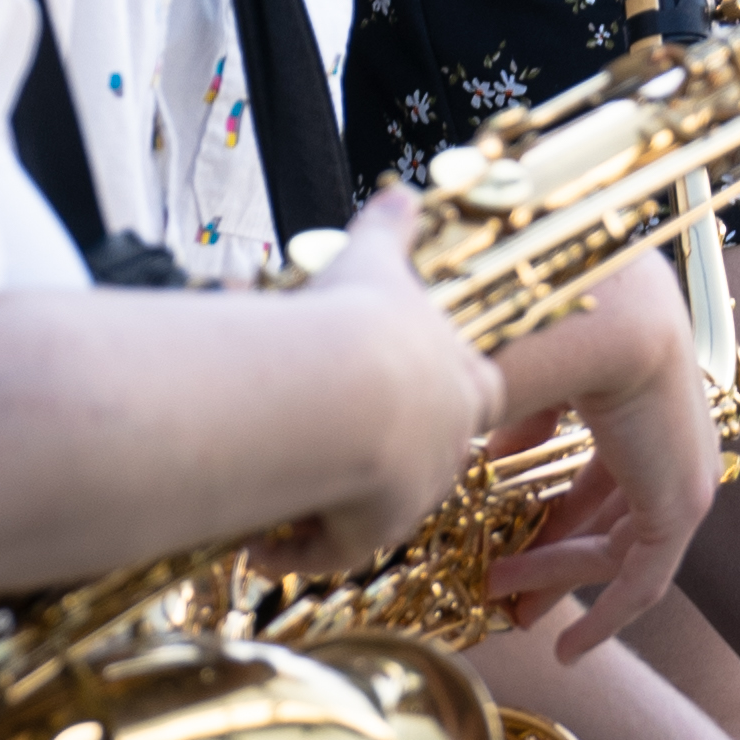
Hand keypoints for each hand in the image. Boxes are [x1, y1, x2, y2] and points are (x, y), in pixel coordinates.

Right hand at [285, 184, 499, 566]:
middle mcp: (448, 440)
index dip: (443, 392)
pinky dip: (298, 546)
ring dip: (331, 501)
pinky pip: (334, 549)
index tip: (402, 393)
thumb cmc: (359, 316)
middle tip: (338, 448)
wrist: (340, 385)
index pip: (476, 390)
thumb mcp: (374, 260)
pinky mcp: (375, 531)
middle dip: (386, 459)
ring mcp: (414, 491)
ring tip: (281, 490)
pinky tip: (262, 538)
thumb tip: (399, 191)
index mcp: (462, 376)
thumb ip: (390, 230)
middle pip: (428, 458)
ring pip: (375, 507)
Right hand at [485, 251, 721, 650]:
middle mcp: (672, 435)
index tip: (507, 541)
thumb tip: (492, 460)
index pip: (600, 470)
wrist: (605, 312)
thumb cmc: (560, 319)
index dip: (552, 510)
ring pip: (616, 547)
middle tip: (506, 592)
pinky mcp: (682, 505)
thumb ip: (522, 424)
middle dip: (553, 555)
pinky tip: (569, 649)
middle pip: (609, 512)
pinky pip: (644, 580)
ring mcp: (684, 472)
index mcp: (643, 393)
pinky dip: (607, 616)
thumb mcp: (535, 381)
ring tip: (507, 609)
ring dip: (558, 578)